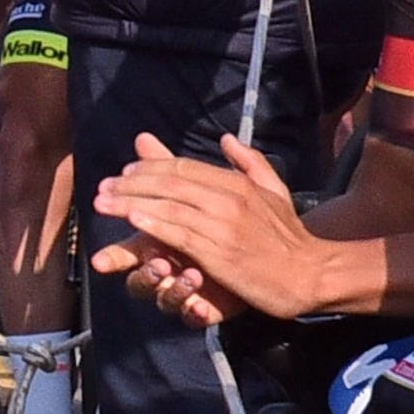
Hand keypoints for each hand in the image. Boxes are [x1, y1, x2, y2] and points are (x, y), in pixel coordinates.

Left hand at [89, 131, 319, 320]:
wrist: (310, 274)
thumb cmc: (288, 237)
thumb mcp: (274, 191)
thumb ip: (250, 162)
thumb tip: (226, 139)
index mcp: (237, 183)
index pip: (182, 167)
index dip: (149, 167)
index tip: (125, 172)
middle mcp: (228, 198)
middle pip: (168, 182)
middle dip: (130, 183)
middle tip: (103, 186)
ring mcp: (223, 225)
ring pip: (167, 206)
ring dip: (129, 202)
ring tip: (103, 202)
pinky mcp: (218, 252)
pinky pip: (179, 233)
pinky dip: (153, 223)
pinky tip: (133, 219)